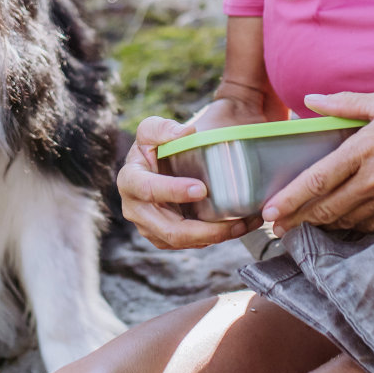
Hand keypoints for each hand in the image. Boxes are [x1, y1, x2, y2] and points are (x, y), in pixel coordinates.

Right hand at [117, 116, 252, 249]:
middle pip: (170, 229)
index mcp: (130, 180)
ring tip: (243, 224)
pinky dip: (216, 238)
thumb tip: (186, 132)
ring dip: (216, 236)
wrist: (155, 166)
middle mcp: (136, 209)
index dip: (173, 191)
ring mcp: (150, 228)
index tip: (202, 189)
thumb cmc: (154, 147)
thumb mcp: (152, 129)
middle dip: (204, 229)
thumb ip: (164, 128)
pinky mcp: (164, 238)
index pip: (148, 189)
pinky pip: (191, 244)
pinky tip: (238, 227)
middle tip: (234, 221)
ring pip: (183, 241)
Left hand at [260, 92, 373, 236]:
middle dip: (297, 219)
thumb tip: (311, 99)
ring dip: (319, 224)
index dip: (291, 199)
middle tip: (275, 224)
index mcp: (367, 149)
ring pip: (345, 221)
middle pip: (326, 208)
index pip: (319, 180)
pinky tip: (335, 220)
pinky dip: (347, 225)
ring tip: (299, 221)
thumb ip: (345, 104)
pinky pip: (367, 225)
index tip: (270, 211)